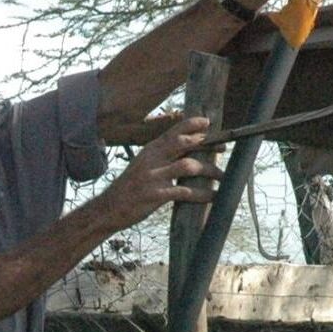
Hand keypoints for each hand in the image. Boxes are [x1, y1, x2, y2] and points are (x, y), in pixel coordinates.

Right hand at [97, 117, 223, 231]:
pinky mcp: (156, 195)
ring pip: (188, 167)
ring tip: (222, 177)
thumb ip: (161, 157)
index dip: (191, 125)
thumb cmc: (130, 187)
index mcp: (150, 150)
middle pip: (183, 144)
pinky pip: (185, 192)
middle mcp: (152, 159)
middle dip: (206, 144)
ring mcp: (154, 177)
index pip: (172, 132)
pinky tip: (213, 197)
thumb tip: (186, 153)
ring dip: (209, 171)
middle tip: (223, 148)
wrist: (110, 208)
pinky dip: (202, 194)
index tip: (207, 123)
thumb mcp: (142, 165)